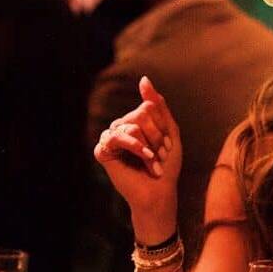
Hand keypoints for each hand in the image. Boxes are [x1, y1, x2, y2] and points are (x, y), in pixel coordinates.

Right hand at [94, 76, 181, 232]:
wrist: (159, 192)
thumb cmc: (166, 166)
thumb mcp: (169, 131)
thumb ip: (157, 105)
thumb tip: (143, 79)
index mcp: (136, 122)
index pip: (148, 107)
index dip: (162, 126)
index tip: (167, 146)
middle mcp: (122, 128)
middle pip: (140, 114)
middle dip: (156, 136)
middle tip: (159, 156)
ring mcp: (111, 140)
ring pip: (131, 125)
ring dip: (148, 145)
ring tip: (152, 161)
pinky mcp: (103, 152)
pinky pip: (116, 136)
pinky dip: (134, 147)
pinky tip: (143, 158)